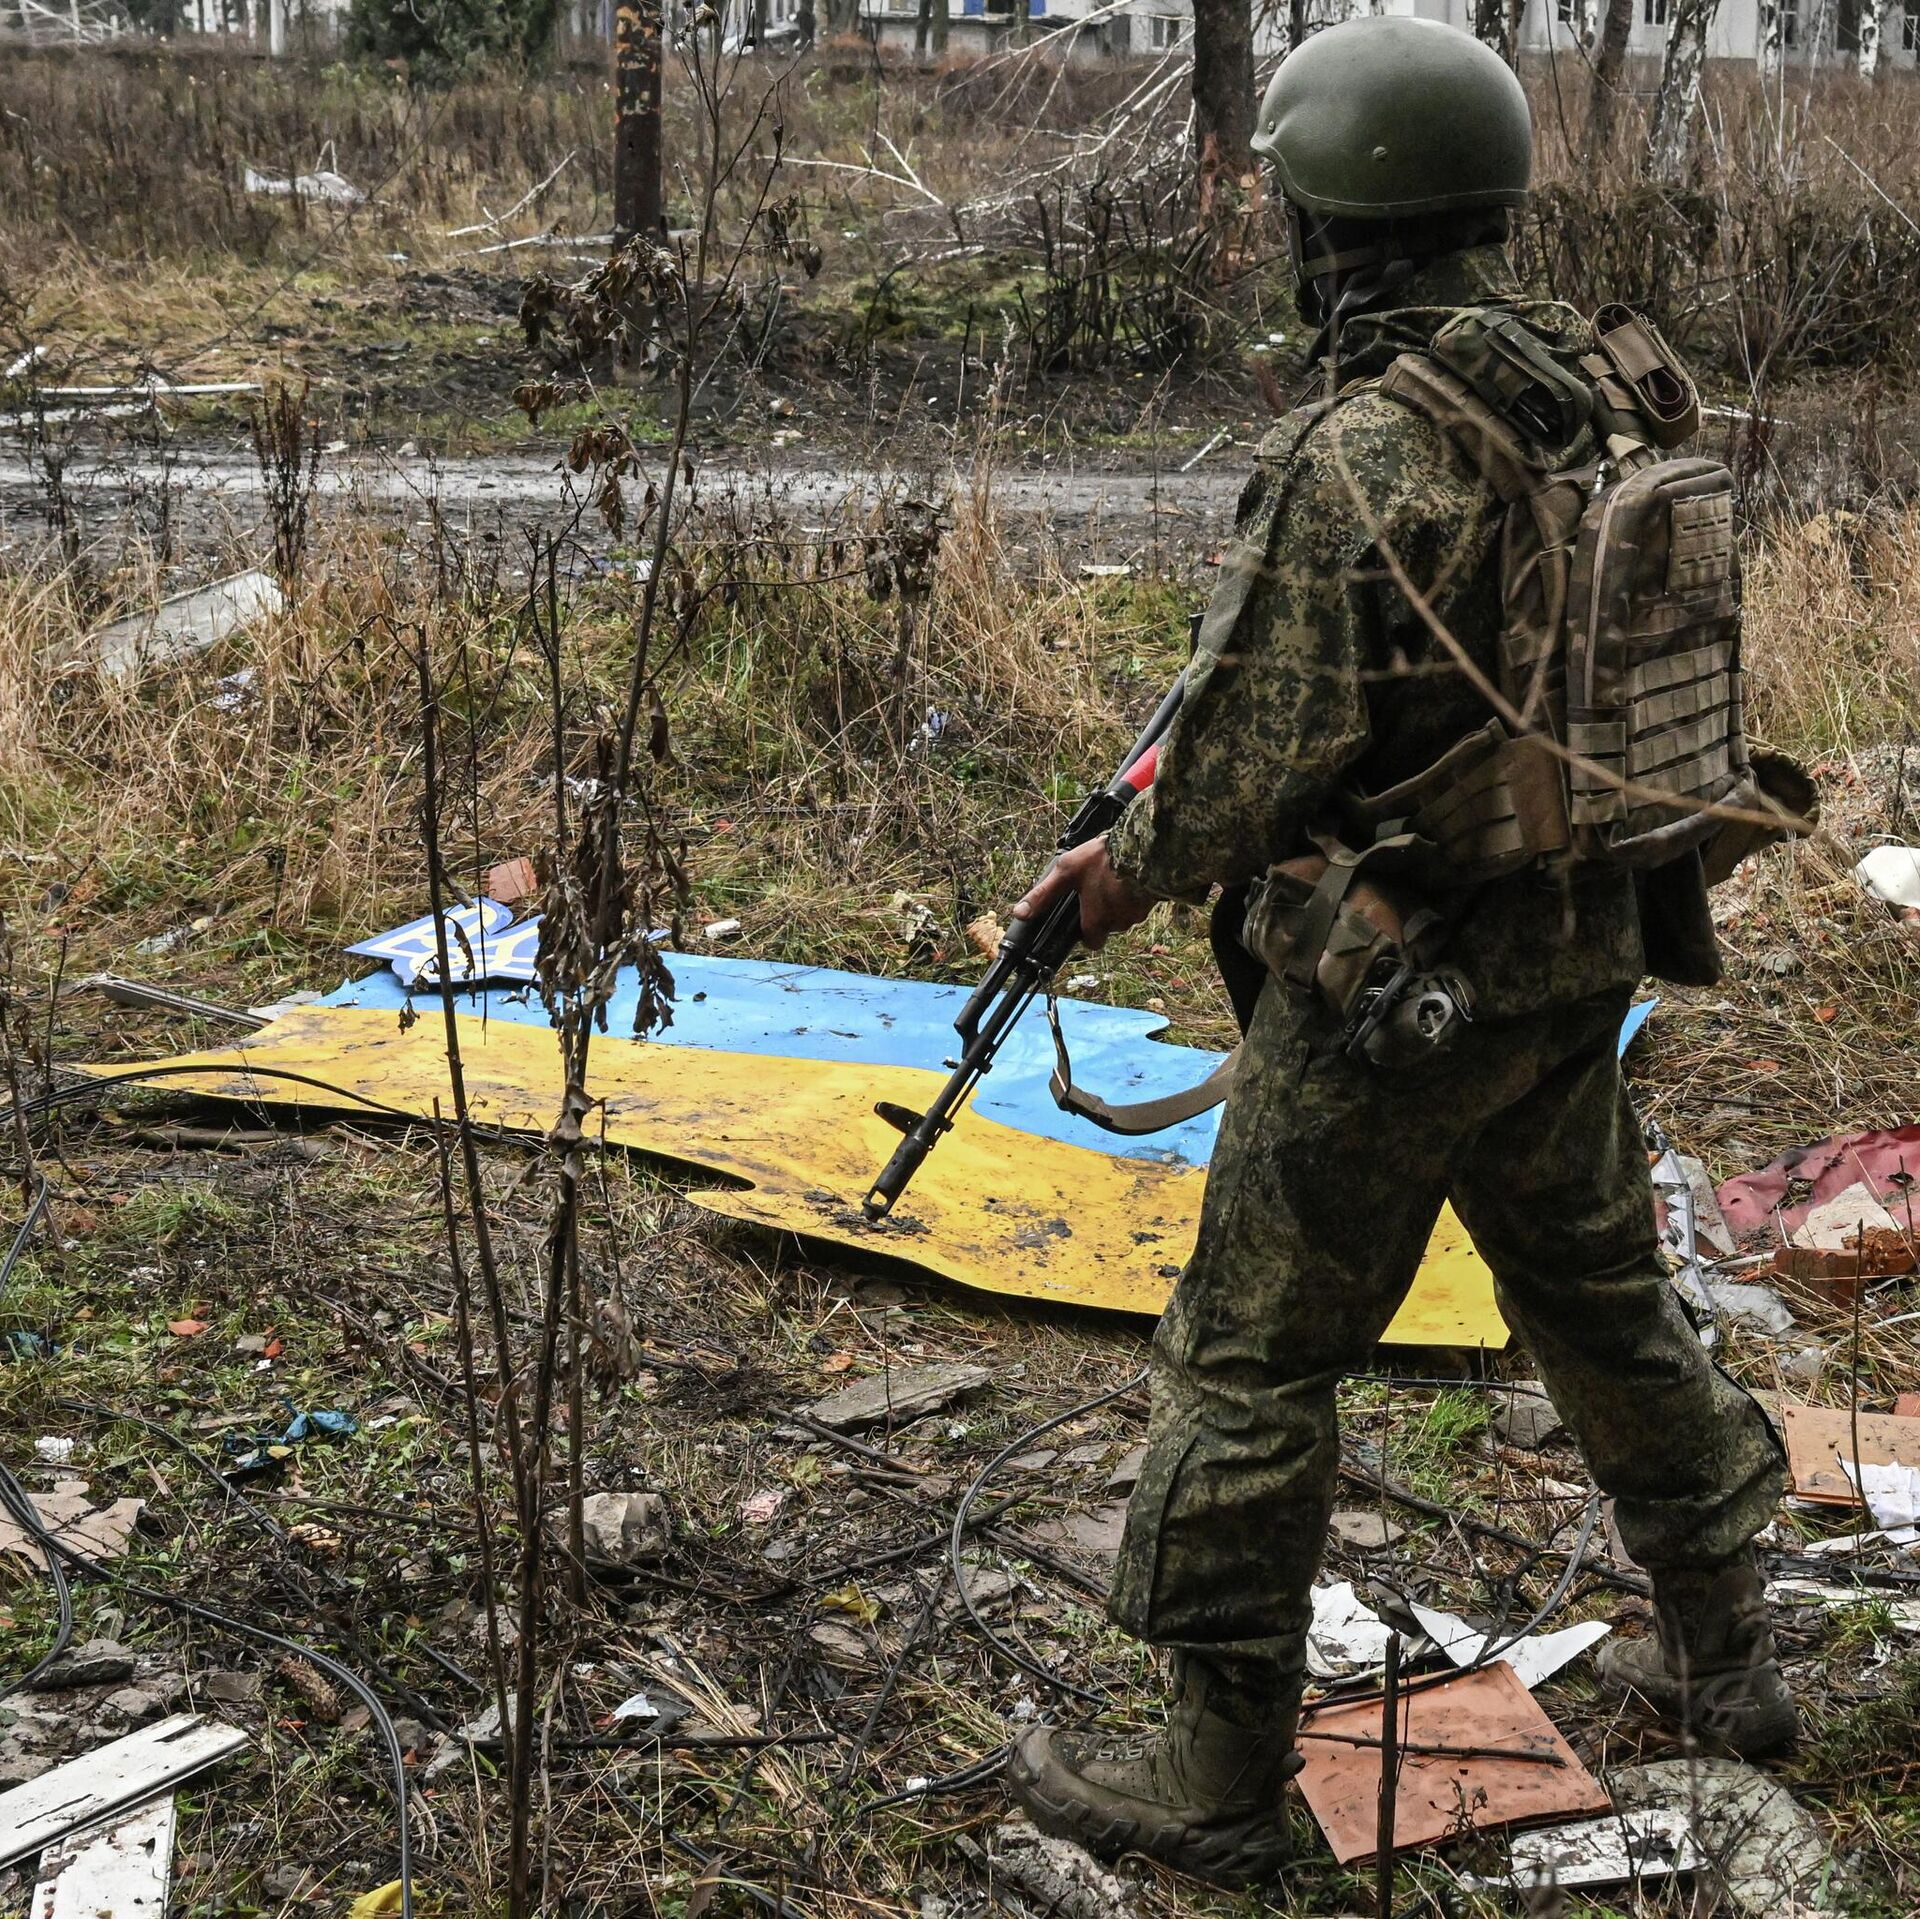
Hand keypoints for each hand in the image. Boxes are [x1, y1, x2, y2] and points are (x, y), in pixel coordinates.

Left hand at [1011, 835, 1154, 950]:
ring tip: (1112, 877)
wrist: (1147, 845)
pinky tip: (1128, 875)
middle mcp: (1120, 923)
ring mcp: (1140, 912)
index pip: (1090, 942)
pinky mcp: (1154, 900)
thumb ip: (1044, 894)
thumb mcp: (1066, 872)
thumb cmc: (1105, 860)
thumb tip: (1019, 913)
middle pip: (1108, 926)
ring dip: (1119, 901)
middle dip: (1102, 912)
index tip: (1081, 914)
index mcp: (1097, 922)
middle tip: (1096, 887)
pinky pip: (1141, 902)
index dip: (1084, 930)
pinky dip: (1134, 893)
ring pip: (1125, 913)